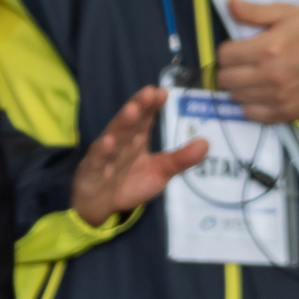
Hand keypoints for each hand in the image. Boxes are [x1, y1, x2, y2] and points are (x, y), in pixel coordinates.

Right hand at [70, 87, 207, 224]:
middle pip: (130, 121)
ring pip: (114, 135)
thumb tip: (206, 142)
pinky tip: (108, 142)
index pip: (146, 118)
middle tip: (149, 92)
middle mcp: (121, 142)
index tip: (162, 92)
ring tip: (132, 110)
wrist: (101, 206)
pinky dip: (102, 151)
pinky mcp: (93, 170)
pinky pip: (97, 160)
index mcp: (137, 138)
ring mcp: (105, 155)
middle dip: (138, 106)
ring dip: (122, 123)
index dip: (153, 105)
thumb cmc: (129, 183)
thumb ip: (181, 158)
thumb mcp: (160, 172)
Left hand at [215, 1, 298, 122]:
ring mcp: (278, 97)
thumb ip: (255, 11)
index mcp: (269, 48)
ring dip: (239, 86)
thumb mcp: (287, 13)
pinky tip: (259, 92)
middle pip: (226, 79)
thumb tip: (229, 3)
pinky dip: (250, 104)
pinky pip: (251, 114)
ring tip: (252, 76)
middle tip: (242, 62)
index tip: (238, 47)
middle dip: (229, 68)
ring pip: (236, 97)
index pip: (225, 55)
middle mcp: (271, 75)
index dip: (227, 50)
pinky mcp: (285, 112)